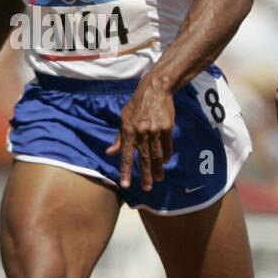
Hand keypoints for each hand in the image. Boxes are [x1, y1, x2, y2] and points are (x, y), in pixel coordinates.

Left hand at [107, 74, 174, 191]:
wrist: (155, 90)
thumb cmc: (137, 104)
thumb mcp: (124, 118)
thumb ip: (119, 137)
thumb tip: (110, 152)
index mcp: (128, 130)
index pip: (126, 155)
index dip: (126, 170)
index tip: (126, 184)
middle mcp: (141, 132)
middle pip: (144, 158)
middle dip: (145, 175)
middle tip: (148, 188)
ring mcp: (155, 130)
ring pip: (157, 154)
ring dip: (157, 169)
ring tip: (159, 179)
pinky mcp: (167, 127)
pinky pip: (167, 145)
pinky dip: (167, 155)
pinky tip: (166, 163)